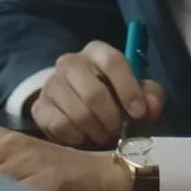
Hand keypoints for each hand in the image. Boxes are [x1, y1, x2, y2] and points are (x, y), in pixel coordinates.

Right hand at [30, 40, 168, 146]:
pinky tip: (84, 138)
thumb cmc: (113, 96)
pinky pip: (61, 126)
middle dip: (111, 118)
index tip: (139, 113)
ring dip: (96, 131)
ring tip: (104, 136)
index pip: (113, 61)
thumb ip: (150, 96)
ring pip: (78, 113)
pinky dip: (77, 138)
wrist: (76, 106)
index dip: (129, 89)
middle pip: (94, 92)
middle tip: (118, 132)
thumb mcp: (137, 92)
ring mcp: (51, 84)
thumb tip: (151, 107)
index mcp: (97, 52)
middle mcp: (70, 62)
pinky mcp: (39, 107)